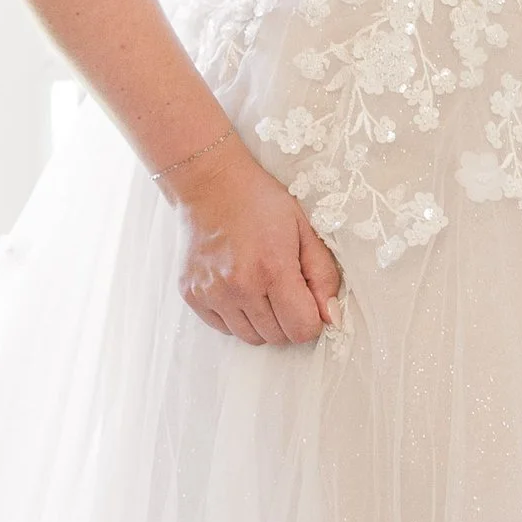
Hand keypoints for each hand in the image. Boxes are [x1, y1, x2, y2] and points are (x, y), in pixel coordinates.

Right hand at [157, 132, 343, 346]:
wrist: (209, 183)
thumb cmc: (261, 202)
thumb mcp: (304, 229)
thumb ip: (323, 275)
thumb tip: (330, 317)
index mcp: (272, 268)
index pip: (302, 329)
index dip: (311, 318)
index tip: (306, 298)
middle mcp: (239, 286)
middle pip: (277, 336)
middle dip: (288, 319)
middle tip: (283, 287)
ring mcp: (212, 292)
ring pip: (250, 337)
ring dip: (263, 321)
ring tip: (260, 287)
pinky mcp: (191, 295)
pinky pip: (223, 328)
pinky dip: (236, 317)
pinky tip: (238, 288)